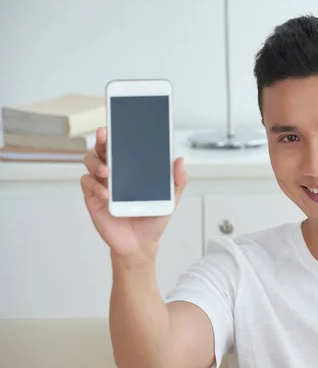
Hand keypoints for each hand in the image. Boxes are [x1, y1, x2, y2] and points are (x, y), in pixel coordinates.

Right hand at [81, 127, 188, 258]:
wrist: (141, 244)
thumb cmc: (153, 219)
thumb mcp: (170, 199)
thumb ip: (176, 181)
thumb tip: (180, 160)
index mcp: (131, 168)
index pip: (123, 146)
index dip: (118, 133)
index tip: (118, 123)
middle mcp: (115, 172)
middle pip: (102, 148)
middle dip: (102, 140)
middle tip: (105, 136)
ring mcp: (102, 184)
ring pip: (90, 162)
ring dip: (96, 163)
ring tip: (107, 172)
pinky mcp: (93, 198)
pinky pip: (86, 184)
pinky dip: (94, 186)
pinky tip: (106, 194)